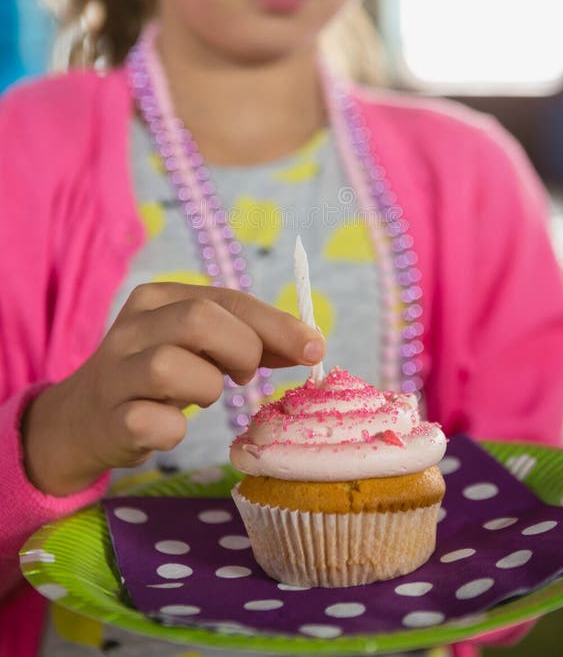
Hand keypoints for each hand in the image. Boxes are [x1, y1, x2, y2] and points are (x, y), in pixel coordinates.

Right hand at [22, 282, 325, 495]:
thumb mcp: (196, 345)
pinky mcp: (110, 420)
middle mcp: (132, 328)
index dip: (276, 324)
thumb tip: (310, 344)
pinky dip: (176, 431)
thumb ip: (246, 338)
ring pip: (172, 367)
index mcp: (157, 298)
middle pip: (199, 320)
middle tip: (244, 374)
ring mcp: (115, 374)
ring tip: (201, 395)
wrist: (81, 420)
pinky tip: (169, 427)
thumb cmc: (155, 376)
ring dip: (207, 388)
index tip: (314, 348)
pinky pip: (157, 425)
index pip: (226, 298)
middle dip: (242, 349)